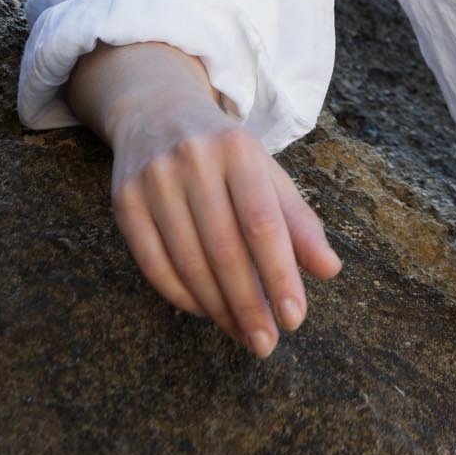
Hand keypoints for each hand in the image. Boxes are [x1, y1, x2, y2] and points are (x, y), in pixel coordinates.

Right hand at [108, 94, 343, 357]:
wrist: (156, 111)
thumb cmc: (225, 153)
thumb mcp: (267, 172)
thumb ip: (298, 221)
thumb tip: (330, 270)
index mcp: (238, 149)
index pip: (263, 223)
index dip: (280, 274)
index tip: (295, 319)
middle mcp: (193, 160)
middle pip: (225, 249)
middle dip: (249, 304)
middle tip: (267, 343)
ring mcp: (154, 180)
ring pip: (189, 262)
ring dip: (218, 308)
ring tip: (243, 334)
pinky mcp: (124, 201)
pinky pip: (154, 265)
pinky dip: (182, 297)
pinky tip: (205, 312)